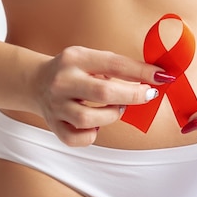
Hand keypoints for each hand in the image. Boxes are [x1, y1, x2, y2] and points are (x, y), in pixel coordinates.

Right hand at [34, 46, 168, 145]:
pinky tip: (95, 124)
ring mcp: (55, 105)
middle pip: (103, 93)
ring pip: (89, 119)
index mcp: (75, 58)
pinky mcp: (53, 125)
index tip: (162, 77)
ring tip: (115, 108)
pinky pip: (77, 138)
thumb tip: (154, 78)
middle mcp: (62, 80)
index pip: (114, 64)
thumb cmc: (73, 71)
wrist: (35, 82)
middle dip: (133, 96)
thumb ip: (118, 68)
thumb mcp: (91, 59)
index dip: (142, 72)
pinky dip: (92, 135)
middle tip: (146, 95)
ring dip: (111, 115)